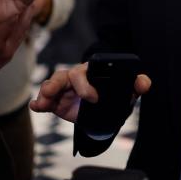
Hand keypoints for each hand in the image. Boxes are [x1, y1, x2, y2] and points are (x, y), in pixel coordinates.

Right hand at [0, 1, 38, 84]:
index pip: (8, 24)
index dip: (14, 8)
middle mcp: (6, 50)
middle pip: (21, 26)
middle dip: (27, 10)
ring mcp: (10, 53)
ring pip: (23, 31)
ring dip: (28, 16)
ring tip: (32, 0)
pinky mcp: (10, 54)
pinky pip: (20, 36)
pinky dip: (23, 24)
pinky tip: (25, 13)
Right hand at [29, 62, 151, 122]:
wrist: (103, 107)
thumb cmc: (113, 91)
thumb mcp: (125, 89)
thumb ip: (136, 84)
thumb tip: (144, 84)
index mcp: (91, 73)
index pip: (84, 72)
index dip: (85, 84)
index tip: (93, 99)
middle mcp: (75, 78)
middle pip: (63, 76)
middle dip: (56, 85)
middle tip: (53, 95)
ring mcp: (64, 90)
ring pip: (51, 86)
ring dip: (45, 92)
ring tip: (42, 101)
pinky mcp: (57, 102)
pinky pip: (46, 101)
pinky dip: (39, 103)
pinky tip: (36, 107)